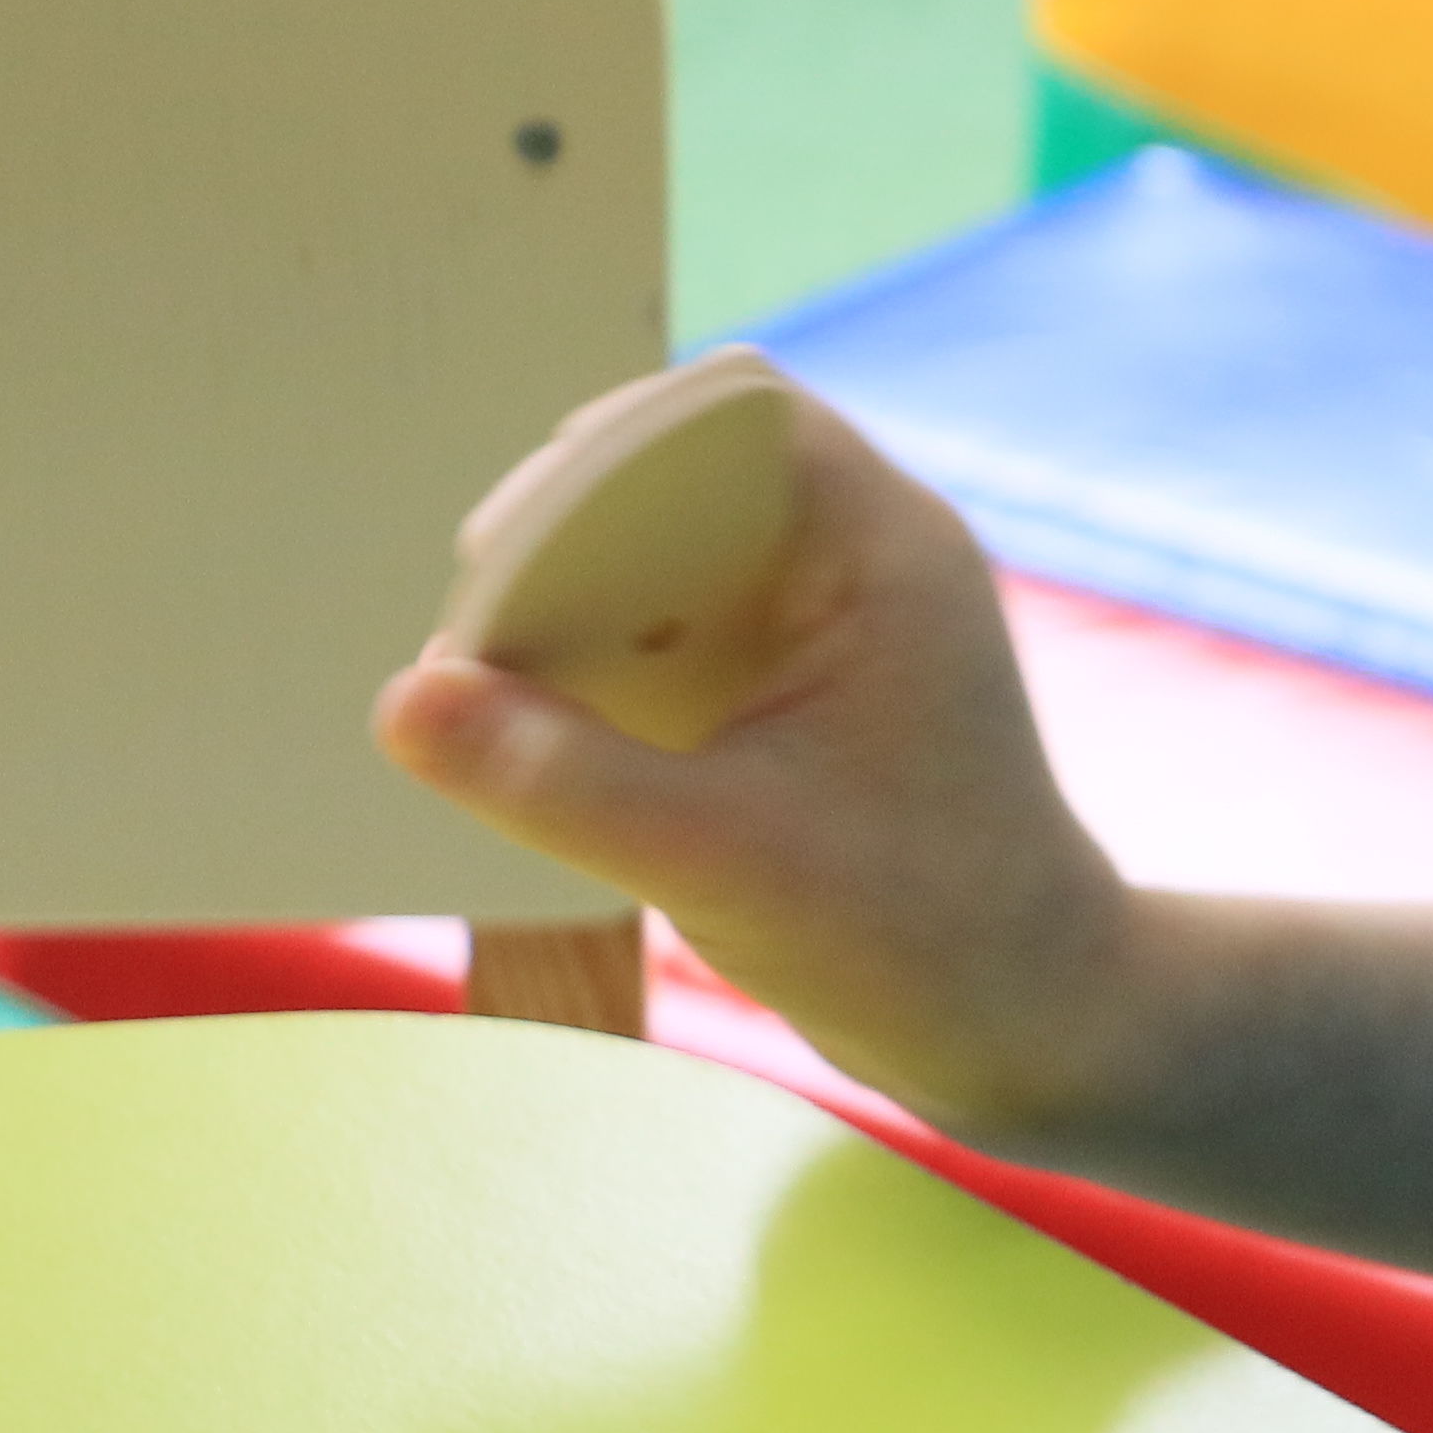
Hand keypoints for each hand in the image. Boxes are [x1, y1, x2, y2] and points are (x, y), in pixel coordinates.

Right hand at [374, 392, 1129, 1133]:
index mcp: (884, 549)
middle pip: (681, 471)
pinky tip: (542, 739)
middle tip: (479, 638)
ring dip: (575, 603)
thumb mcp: (719, 856)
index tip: (500, 542)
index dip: (603, 449)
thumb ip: (559, 777)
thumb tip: (406, 699)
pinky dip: (603, 660)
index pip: (730, 411)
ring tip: (495, 694)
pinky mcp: (798, 689)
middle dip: (567, 536)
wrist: (1026, 1021)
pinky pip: (675, 625)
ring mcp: (833, 623)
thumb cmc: (918, 933)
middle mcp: (863, 560)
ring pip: (668, 550)